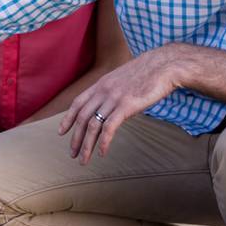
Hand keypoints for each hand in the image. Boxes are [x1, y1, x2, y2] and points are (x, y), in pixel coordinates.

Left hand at [59, 46, 185, 162]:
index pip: (77, 103)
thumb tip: (112, 109)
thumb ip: (113, 93)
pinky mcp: (126, 106)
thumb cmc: (148, 73)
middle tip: (72, 153)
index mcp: (100, 84)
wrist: (164, 65)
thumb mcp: (123, 80)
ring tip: (83, 160)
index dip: (67, 118)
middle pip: (82, 118)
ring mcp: (113, 99)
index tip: (61, 132)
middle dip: (75, 138)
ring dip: (86, 145)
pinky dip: (104, 142)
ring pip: (92, 125)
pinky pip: (109, 127)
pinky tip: (102, 153)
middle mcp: (103, 91)